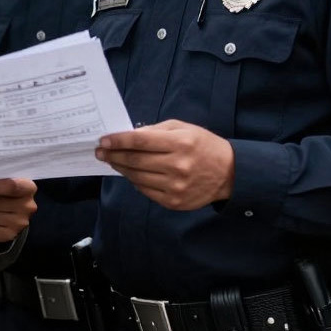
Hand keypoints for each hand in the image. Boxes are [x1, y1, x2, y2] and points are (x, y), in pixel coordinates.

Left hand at [96, 119, 233, 209]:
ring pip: (137, 177)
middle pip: (135, 161)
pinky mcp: (175, 201)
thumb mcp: (182, 128)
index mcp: (180, 143)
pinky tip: (130, 173)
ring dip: (120, 168)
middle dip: (113, 155)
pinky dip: (134, 181)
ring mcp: (176, 186)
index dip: (118, 141)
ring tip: (112, 160)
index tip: (103, 140)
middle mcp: (178, 166)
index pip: (140, 141)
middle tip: (100, 151)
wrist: (230, 173)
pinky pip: (145, 191)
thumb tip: (127, 136)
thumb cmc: (202, 145)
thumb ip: (154, 130)